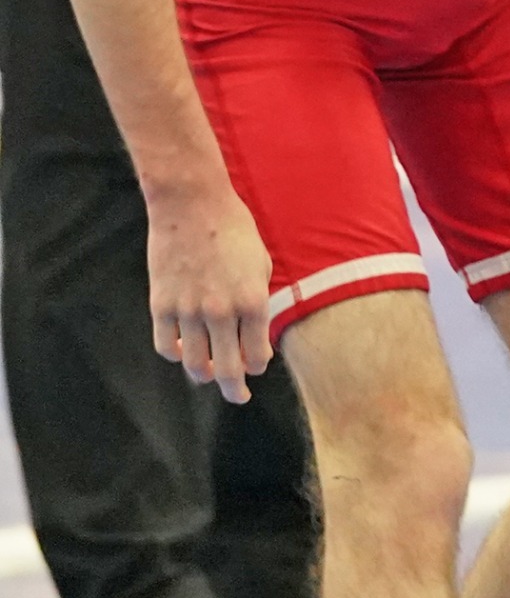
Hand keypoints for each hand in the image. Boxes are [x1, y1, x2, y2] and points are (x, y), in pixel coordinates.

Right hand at [146, 184, 273, 403]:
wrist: (191, 203)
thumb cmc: (233, 229)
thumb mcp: (260, 264)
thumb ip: (258, 300)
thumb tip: (253, 330)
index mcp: (253, 302)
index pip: (257, 356)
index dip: (258, 366)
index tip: (255, 364)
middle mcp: (222, 312)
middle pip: (227, 371)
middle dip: (235, 389)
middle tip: (238, 394)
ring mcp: (189, 310)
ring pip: (195, 364)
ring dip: (204, 376)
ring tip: (208, 375)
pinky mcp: (161, 304)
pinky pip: (167, 346)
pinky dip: (176, 354)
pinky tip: (184, 350)